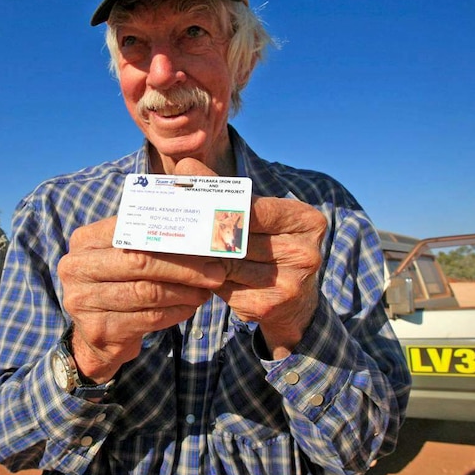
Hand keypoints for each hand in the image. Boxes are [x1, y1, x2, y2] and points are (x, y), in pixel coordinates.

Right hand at [57, 217, 226, 383]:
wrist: (94, 335)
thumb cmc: (117, 284)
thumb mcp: (120, 256)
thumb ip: (144, 238)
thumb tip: (196, 224)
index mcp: (84, 241)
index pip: (132, 231)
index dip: (172, 237)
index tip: (204, 243)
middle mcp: (76, 268)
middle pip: (139, 262)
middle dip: (184, 267)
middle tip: (215, 272)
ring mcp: (83, 301)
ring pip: (147, 293)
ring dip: (185, 291)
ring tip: (206, 289)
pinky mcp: (98, 330)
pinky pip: (149, 318)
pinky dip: (176, 311)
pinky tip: (191, 306)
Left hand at [175, 158, 326, 359]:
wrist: (298, 304)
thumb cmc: (271, 246)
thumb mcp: (260, 216)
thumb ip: (227, 192)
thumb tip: (185, 167)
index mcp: (308, 221)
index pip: (253, 208)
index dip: (215, 197)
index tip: (183, 184)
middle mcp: (305, 253)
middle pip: (237, 236)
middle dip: (201, 227)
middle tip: (167, 215)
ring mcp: (289, 283)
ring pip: (226, 263)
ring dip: (197, 255)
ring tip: (172, 241)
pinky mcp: (268, 307)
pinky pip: (224, 288)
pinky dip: (205, 279)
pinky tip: (190, 270)